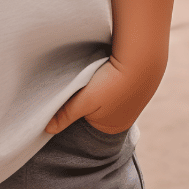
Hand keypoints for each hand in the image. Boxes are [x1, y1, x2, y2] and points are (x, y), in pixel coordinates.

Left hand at [44, 56, 158, 135]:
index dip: (74, 113)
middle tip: (77, 88)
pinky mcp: (133, 85)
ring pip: (103, 99)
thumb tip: (46, 129)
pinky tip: (102, 73)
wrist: (142, 58)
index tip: (67, 99)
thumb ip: (65, 114)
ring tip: (90, 79)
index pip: (84, 124)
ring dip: (94, 90)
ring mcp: (130, 102)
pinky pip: (114, 87)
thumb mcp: (85, 100)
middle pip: (94, 113)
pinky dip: (106, 82)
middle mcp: (122, 118)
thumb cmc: (112, 82)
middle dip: (84, 101)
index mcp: (111, 128)